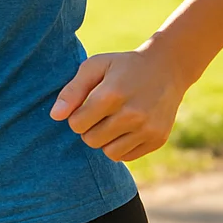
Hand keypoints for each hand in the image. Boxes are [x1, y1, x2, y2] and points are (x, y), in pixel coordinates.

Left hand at [48, 44, 188, 162]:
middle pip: (91, 140)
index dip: (76, 116)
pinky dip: (121, 146)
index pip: (77, 124)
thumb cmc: (124, 66)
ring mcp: (147, 128)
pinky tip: (126, 128)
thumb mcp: (96, 66)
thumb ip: (72, 90)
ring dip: (105, 140)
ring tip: (112, 122)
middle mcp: (131, 114)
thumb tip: (55, 116)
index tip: (85, 106)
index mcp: (112, 94)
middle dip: (89, 129)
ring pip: (109, 152)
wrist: (167, 68)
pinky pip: (126, 156)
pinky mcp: (158, 139)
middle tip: (99, 114)